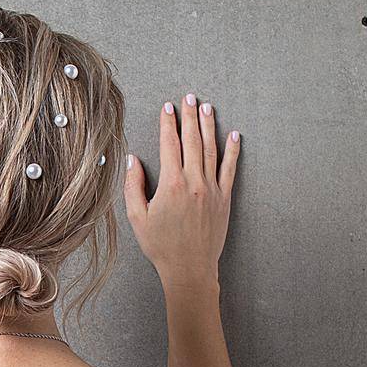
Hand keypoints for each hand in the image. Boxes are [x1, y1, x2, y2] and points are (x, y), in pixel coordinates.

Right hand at [124, 94, 238, 293]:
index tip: (166, 108)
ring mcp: (212, 189)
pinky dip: (232, 150)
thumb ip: (133, 187)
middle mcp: (194, 182)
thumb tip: (134, 160)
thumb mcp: (137, 218)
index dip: (167, 124)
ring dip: (208, 126)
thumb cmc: (160, 246)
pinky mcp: (224, 198)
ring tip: (206, 107)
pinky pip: (230, 168)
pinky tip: (234, 135)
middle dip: (189, 116)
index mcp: (170, 185)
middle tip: (188, 97)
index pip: (169, 145)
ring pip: (211, 149)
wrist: (189, 268)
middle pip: (192, 141)